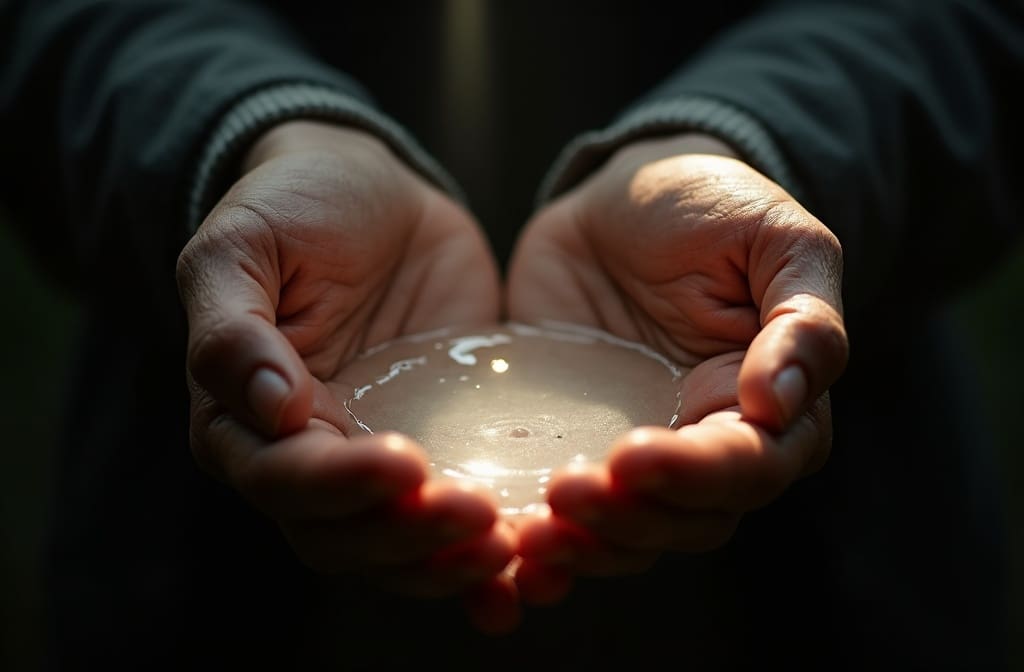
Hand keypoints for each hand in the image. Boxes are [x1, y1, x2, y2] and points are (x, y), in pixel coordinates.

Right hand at [175, 121, 517, 630]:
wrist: (375, 192)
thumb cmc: (296, 207)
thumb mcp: (243, 244)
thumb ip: (232, 326)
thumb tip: (268, 408)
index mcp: (245, 418)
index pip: (283, 479)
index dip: (339, 485)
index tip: (406, 465)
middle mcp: (310, 456)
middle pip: (345, 534)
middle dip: (407, 537)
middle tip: (477, 516)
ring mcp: (378, 457)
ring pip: (399, 547)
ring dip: (448, 562)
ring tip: (509, 550)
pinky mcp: (443, 447)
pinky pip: (455, 518)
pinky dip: (487, 558)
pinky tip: (525, 576)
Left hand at [505, 133, 848, 603]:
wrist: (620, 196)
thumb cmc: (712, 205)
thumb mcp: (778, 239)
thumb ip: (804, 319)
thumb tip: (779, 403)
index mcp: (766, 406)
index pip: (747, 469)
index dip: (695, 475)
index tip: (632, 456)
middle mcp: (703, 443)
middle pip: (684, 520)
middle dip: (628, 519)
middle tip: (564, 494)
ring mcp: (635, 450)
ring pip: (626, 533)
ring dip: (582, 546)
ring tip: (526, 536)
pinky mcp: (572, 444)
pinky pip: (564, 512)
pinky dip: (543, 542)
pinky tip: (505, 554)